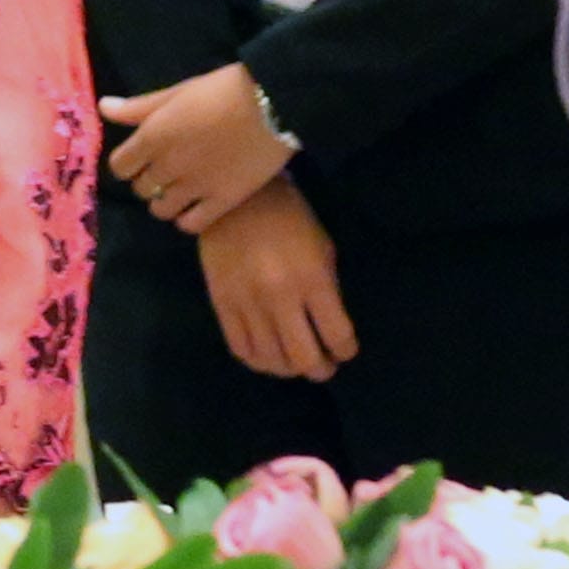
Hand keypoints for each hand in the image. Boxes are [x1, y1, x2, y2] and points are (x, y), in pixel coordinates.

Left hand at [98, 64, 298, 237]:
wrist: (272, 105)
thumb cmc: (222, 91)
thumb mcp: (175, 93)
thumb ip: (137, 107)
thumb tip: (102, 108)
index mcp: (153, 136)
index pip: (120, 166)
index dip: (128, 164)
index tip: (140, 159)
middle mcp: (168, 165)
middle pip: (141, 188)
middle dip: (148, 180)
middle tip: (165, 171)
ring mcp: (195, 187)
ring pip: (161, 210)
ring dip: (165, 202)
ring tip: (181, 190)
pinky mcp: (222, 201)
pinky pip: (190, 225)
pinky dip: (187, 219)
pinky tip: (197, 207)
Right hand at [196, 179, 358, 384]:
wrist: (237, 200)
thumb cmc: (290, 219)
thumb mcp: (322, 249)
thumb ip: (328, 291)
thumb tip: (328, 329)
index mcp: (312, 279)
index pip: (337, 336)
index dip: (346, 350)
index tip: (344, 349)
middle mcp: (280, 297)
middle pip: (304, 358)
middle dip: (320, 369)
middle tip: (323, 365)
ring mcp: (247, 303)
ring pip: (272, 360)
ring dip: (289, 368)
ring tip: (294, 361)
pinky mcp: (221, 303)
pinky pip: (241, 349)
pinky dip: (258, 360)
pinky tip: (268, 354)